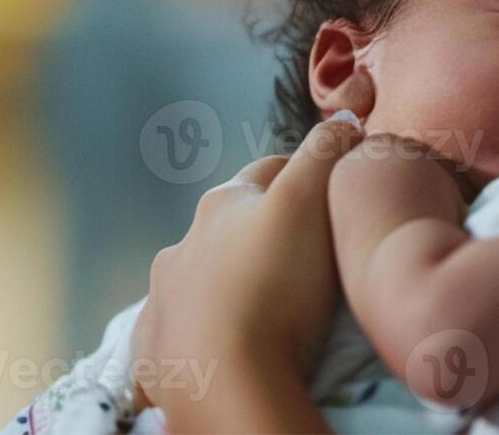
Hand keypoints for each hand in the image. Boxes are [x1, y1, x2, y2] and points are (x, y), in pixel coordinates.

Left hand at [130, 115, 364, 430]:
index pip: (270, 173)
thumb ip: (326, 153)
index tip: (332, 192)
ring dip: (225, 282)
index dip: (306, 175)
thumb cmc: (273, 285)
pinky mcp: (155, 352)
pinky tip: (215, 344)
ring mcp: (163, 301)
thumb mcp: (310, 202)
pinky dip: (196, 332)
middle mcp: (183, 247)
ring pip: (199, 278)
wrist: (225, 382)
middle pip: (230, 226)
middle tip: (302, 254)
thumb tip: (342, 117)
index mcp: (222, 206)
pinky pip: (175, 333)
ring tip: (263, 305)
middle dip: (260, 231)